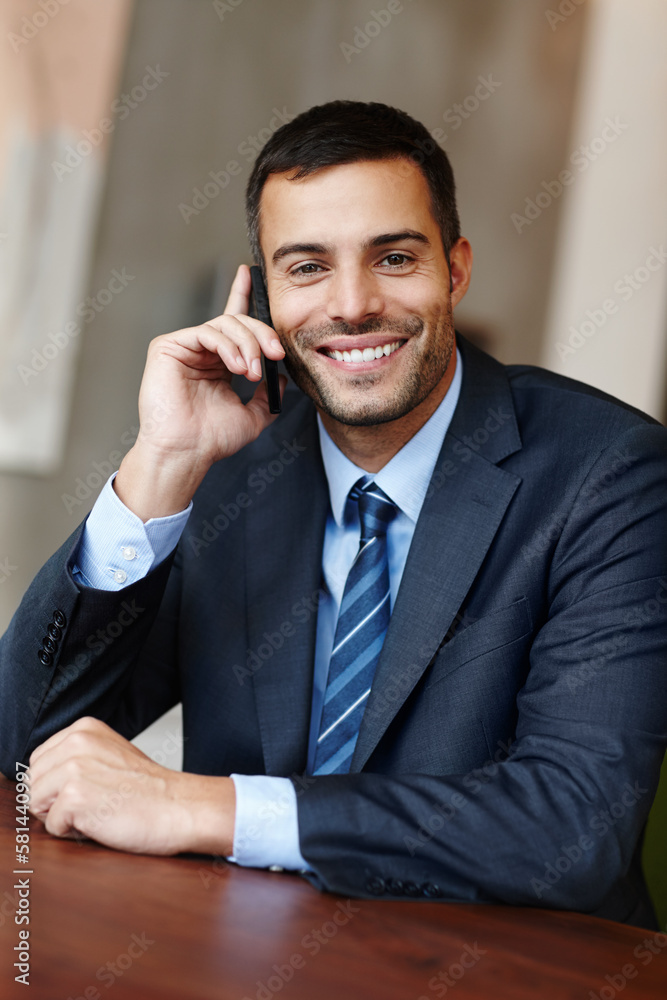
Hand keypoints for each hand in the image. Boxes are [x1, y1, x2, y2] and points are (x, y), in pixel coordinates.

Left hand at [28, 718, 235, 855]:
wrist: (180, 807)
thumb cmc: (150, 790)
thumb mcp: (111, 755)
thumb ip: (78, 756)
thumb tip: (42, 776)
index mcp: (84, 728)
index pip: (39, 761)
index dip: (57, 784)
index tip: (91, 788)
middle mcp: (76, 742)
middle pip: (34, 782)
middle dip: (55, 801)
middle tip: (95, 803)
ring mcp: (75, 768)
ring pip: (36, 804)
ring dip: (62, 816)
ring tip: (98, 811)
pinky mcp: (75, 796)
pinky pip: (52, 826)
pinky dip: (74, 833)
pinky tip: (102, 822)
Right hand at [114, 263, 286, 518]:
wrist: (187, 453)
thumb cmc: (212, 439)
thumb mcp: (253, 415)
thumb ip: (269, 395)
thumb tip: (283, 377)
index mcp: (218, 362)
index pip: (232, 322)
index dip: (241, 295)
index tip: (249, 273)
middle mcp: (201, 351)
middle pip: (236, 322)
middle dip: (261, 334)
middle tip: (275, 355)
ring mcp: (184, 347)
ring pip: (224, 325)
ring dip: (247, 345)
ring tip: (252, 371)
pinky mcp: (168, 346)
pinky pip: (206, 332)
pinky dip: (227, 346)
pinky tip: (236, 366)